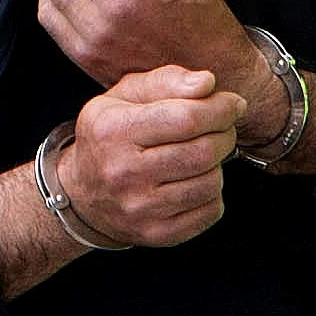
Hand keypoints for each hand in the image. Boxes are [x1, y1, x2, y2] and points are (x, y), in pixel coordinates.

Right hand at [57, 66, 245, 247]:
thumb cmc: (112, 135)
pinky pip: (211, 211)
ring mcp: (140, 209)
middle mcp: (123, 173)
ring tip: (203, 154)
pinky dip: (212, 193)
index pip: (187, 118)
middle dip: (225, 134)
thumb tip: (207, 82)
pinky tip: (194, 181)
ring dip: (218, 164)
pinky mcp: (157, 234)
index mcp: (114, 130)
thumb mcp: (125, 96)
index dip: (221, 108)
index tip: (233, 103)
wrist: (82, 195)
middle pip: (203, 152)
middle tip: (223, 128)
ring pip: (211, 182)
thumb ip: (167, 81)